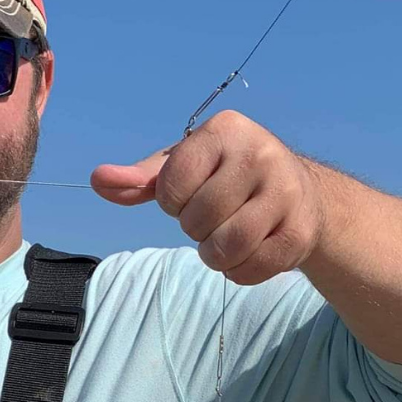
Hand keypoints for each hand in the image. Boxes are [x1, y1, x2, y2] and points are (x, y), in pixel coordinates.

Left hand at [91, 110, 326, 284]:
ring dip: (216, 255)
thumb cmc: (228, 179)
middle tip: (216, 216)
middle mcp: (260, 153)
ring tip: (228, 236)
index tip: (193, 193)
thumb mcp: (184, 170)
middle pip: (196, 221)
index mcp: (225, 130)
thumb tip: (99, 179)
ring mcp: (285, 192)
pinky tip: (252, 249)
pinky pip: (249, 270)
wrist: (302, 194)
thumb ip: (140, 180)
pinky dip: (240, 271)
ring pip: (224, 249)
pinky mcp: (300, 231)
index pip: (171, 187)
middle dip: (197, 229)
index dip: (174, 203)